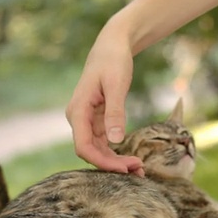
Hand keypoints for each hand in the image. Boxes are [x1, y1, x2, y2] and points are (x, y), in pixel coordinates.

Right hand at [66, 30, 143, 176]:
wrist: (111, 47)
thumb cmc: (113, 61)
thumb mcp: (116, 85)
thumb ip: (115, 112)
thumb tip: (116, 140)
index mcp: (78, 111)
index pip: (83, 147)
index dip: (102, 162)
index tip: (125, 169)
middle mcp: (78, 119)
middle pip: (91, 152)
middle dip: (113, 166)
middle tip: (139, 171)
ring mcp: (86, 121)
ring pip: (98, 150)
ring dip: (116, 163)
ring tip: (140, 170)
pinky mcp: (96, 122)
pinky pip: (104, 143)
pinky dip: (117, 154)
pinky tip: (133, 161)